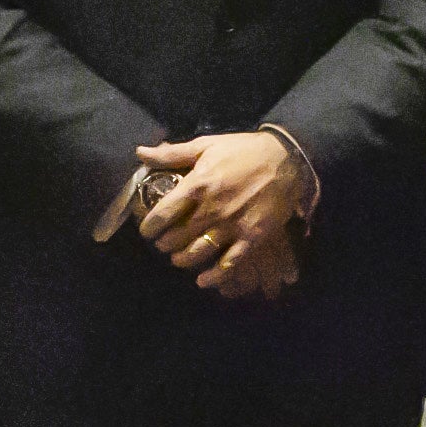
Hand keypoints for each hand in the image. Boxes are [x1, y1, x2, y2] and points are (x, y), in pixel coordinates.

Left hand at [135, 134, 305, 299]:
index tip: (147, 231)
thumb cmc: (241, 150)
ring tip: (178, 259)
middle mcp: (211, 208)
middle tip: (163, 244)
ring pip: (198, 252)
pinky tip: (203, 280)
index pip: (162, 214)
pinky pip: (229, 263)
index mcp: (197, 184)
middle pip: (177, 237)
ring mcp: (232, 224)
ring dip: (183, 260)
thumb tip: (140, 152)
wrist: (285, 159)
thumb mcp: (204, 145)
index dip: (149, 227)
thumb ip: (171, 154)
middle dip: (164, 244)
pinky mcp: (252, 236)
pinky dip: (214, 276)